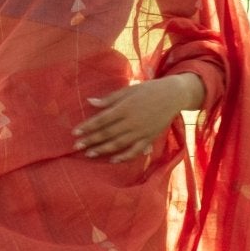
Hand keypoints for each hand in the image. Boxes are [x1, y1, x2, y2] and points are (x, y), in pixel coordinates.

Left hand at [73, 78, 192, 163]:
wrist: (174, 95)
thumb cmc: (149, 89)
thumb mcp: (129, 90)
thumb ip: (110, 99)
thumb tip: (90, 102)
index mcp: (125, 107)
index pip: (102, 120)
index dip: (88, 127)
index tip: (75, 132)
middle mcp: (132, 121)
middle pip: (107, 133)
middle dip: (91, 140)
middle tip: (76, 146)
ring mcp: (141, 131)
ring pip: (118, 144)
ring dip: (102, 149)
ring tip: (89, 154)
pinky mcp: (149, 138)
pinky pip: (135, 151)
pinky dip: (124, 157)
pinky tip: (112, 160)